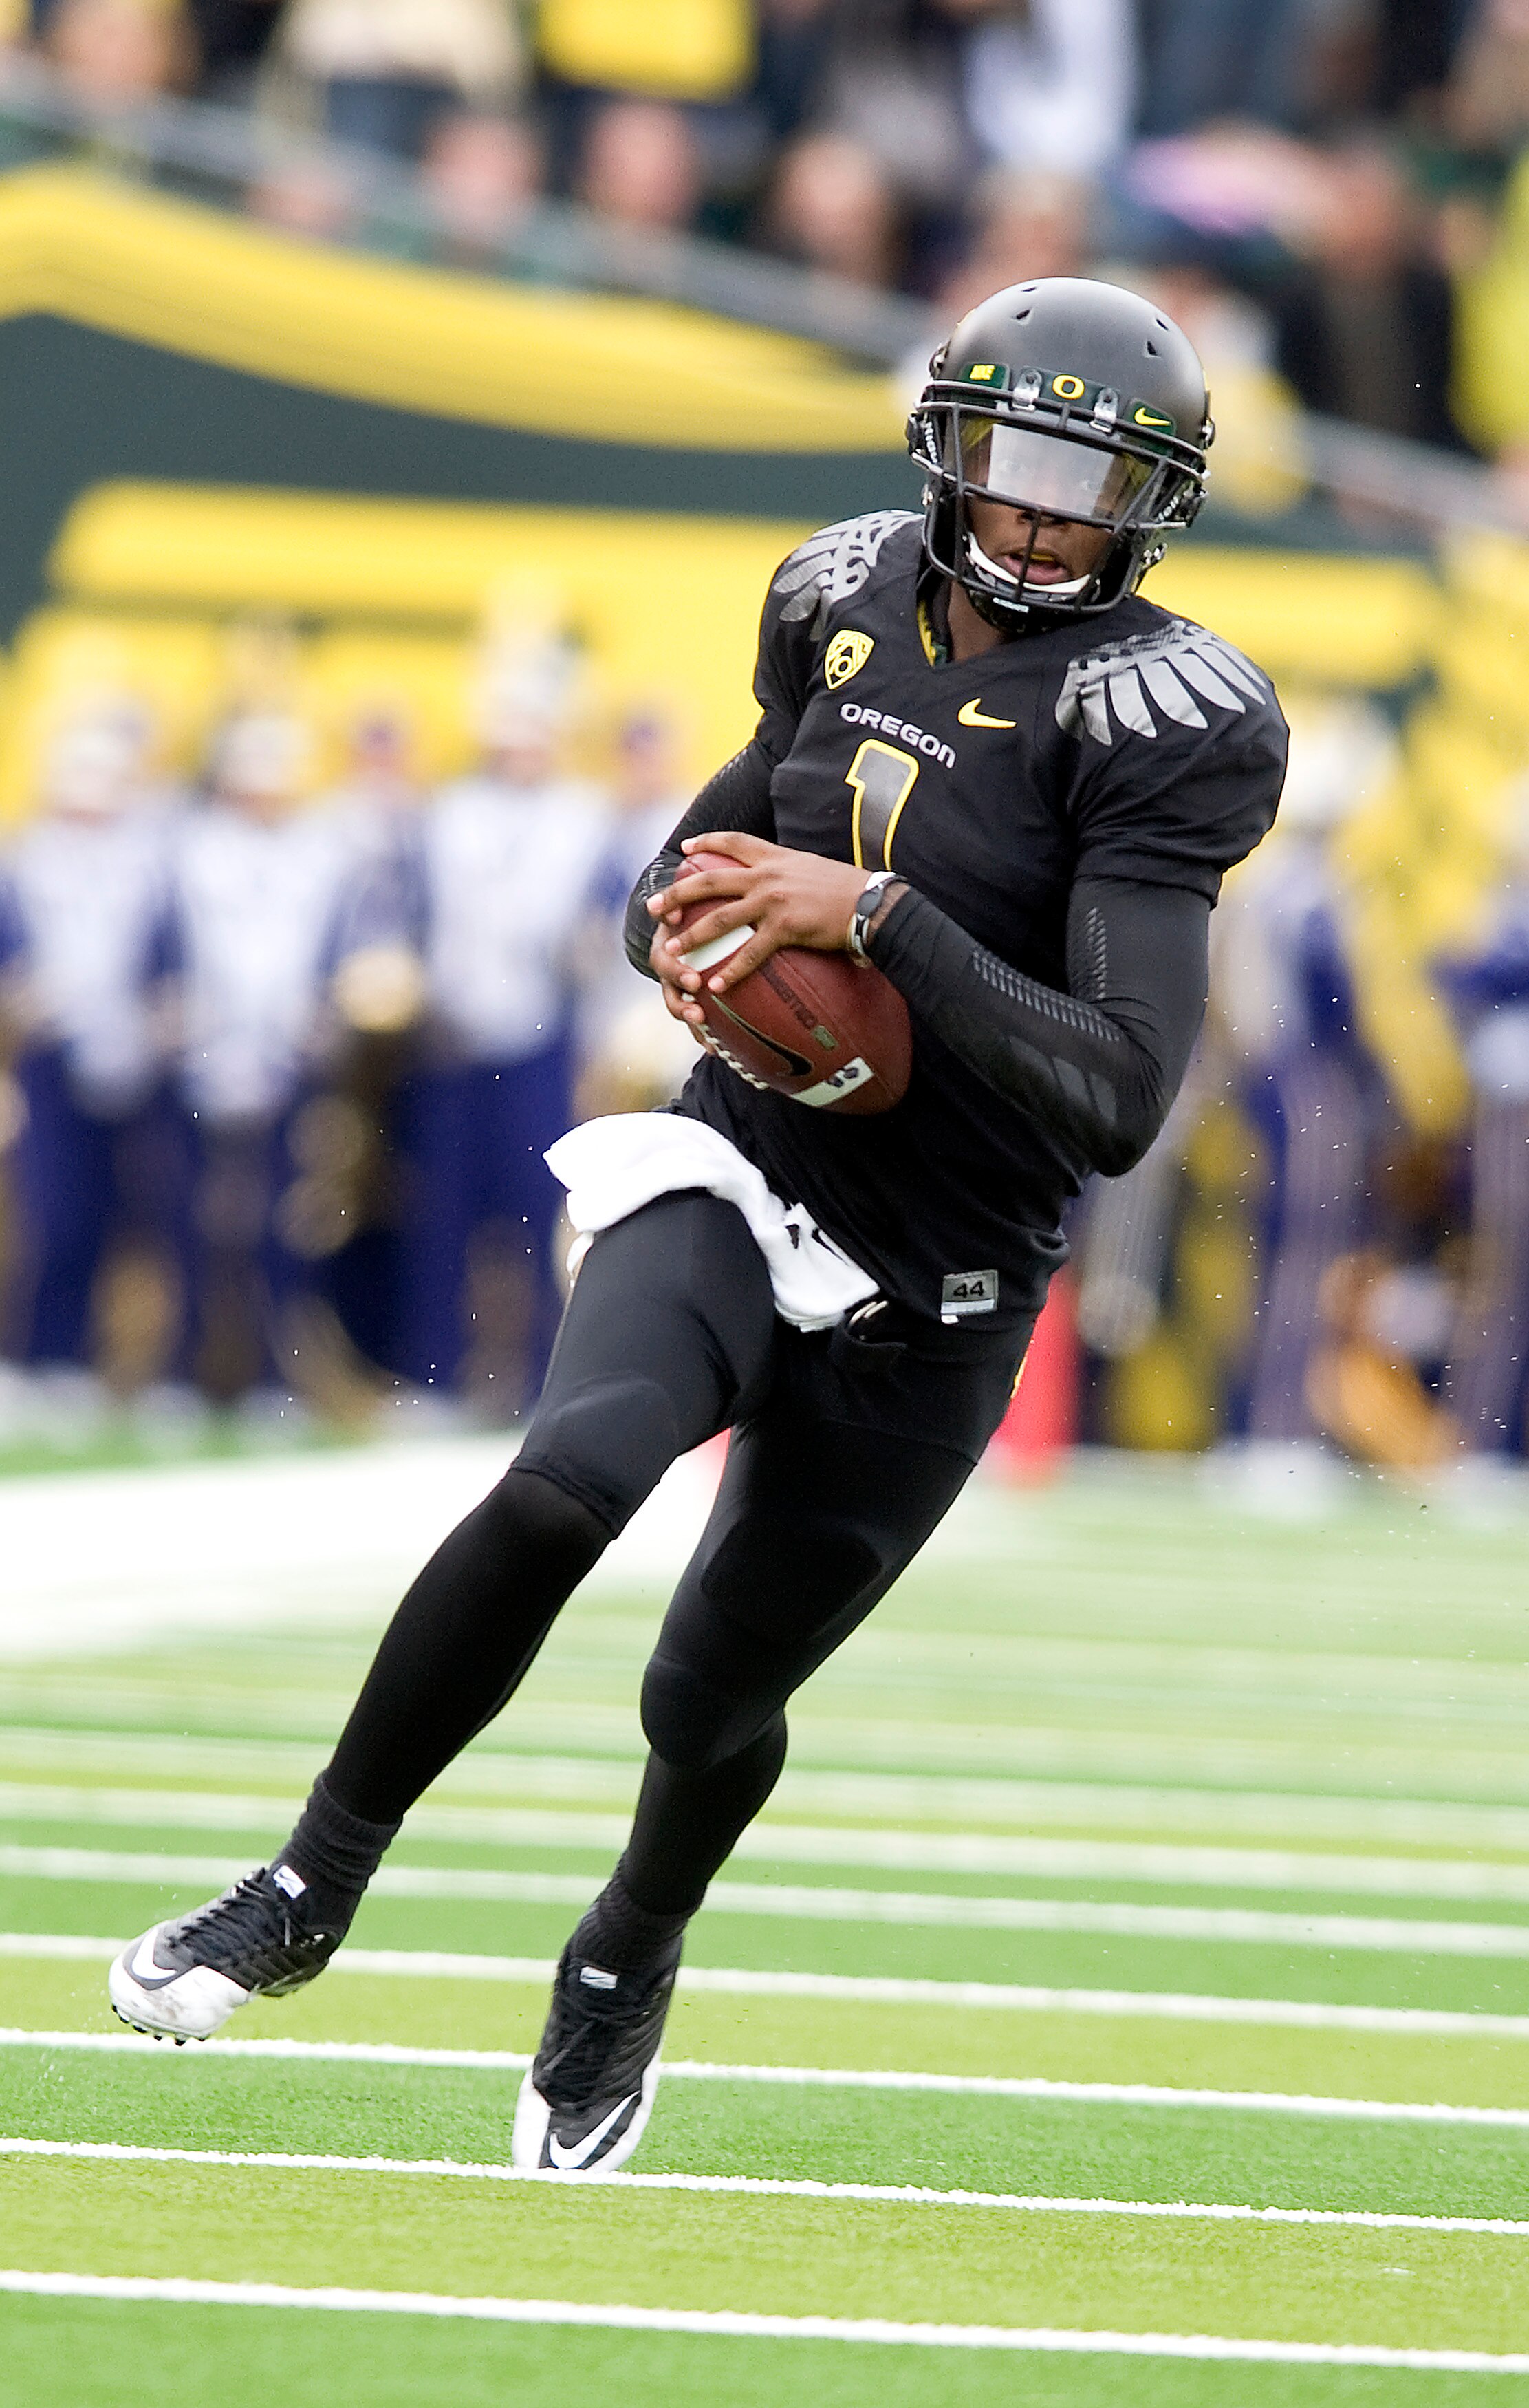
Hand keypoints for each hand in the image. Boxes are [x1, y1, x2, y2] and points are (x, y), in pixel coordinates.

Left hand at [646, 830, 867, 999]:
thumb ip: (791, 871)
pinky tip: (715, 985)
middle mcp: (768, 875)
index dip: (706, 842)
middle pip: (709, 881)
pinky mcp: (785, 928)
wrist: (872, 903)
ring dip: (691, 936)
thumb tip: (785, 878)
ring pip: (719, 918)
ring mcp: (773, 901)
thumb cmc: (848, 889)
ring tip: (671, 951)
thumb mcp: (813, 868)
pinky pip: (749, 953)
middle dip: (677, 895)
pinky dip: (730, 971)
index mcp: (775, 857)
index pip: (733, 842)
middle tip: (653, 909)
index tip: (684, 847)